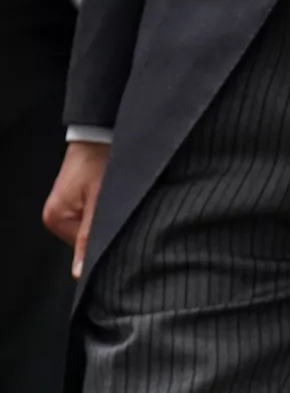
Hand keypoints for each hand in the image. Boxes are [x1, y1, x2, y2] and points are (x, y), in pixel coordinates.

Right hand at [43, 140, 110, 277]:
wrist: (101, 128)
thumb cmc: (101, 158)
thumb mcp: (101, 200)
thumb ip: (90, 235)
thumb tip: (80, 271)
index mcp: (57, 218)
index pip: (82, 249)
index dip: (103, 242)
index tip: (119, 229)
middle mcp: (57, 212)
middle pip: (86, 236)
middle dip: (105, 227)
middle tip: (122, 209)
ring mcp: (65, 202)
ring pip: (91, 223)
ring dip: (106, 215)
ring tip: (117, 198)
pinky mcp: (75, 193)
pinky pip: (91, 210)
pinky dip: (103, 205)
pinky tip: (114, 194)